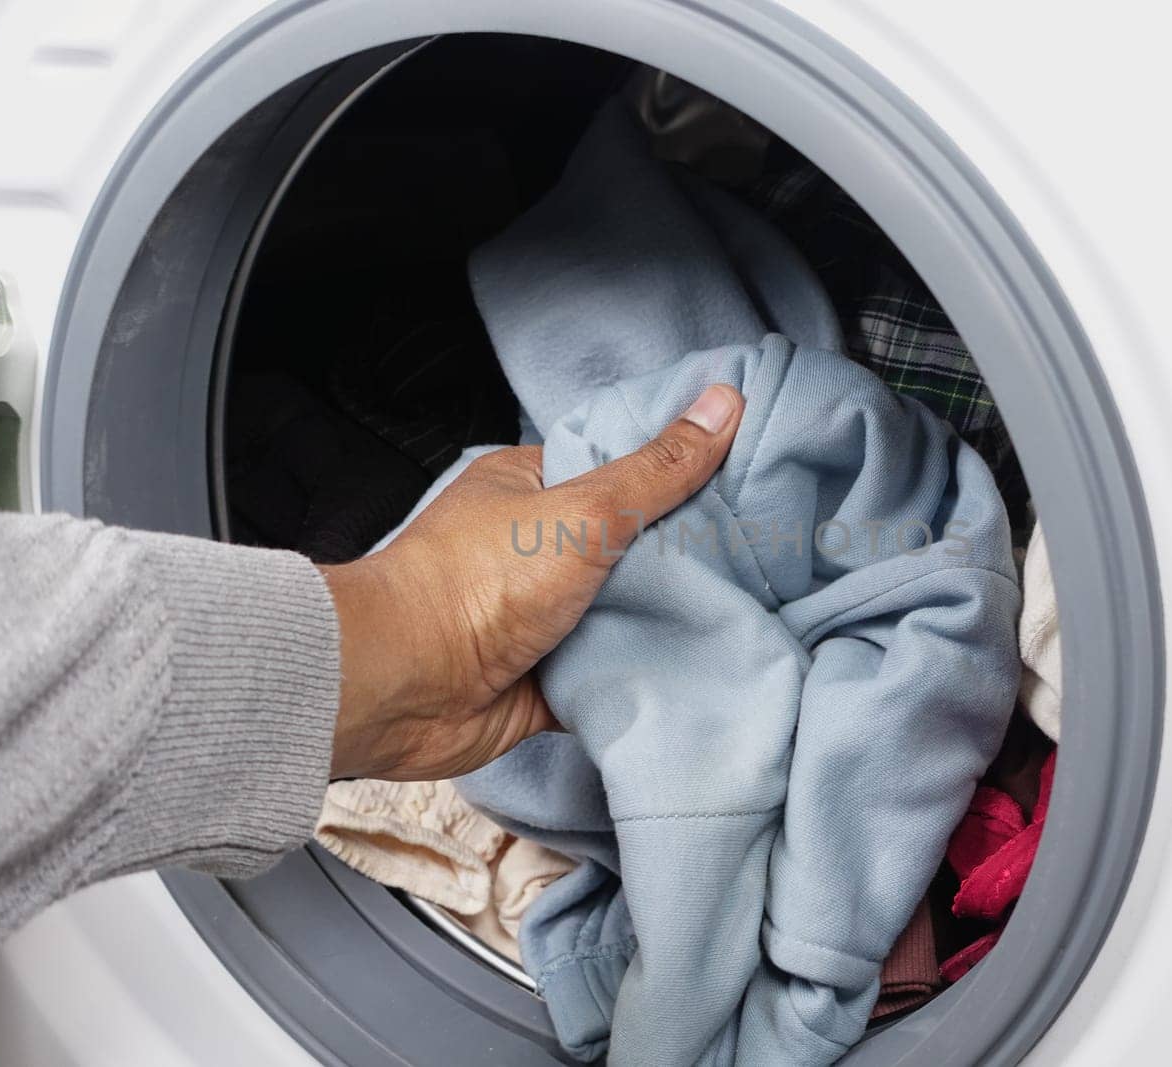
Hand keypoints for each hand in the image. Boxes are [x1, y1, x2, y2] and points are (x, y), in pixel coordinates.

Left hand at [322, 384, 742, 780]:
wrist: (404, 688)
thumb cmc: (475, 583)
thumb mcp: (583, 510)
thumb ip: (657, 469)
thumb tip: (723, 402)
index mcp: (532, 486)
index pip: (622, 467)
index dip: (682, 474)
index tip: (750, 480)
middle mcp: (535, 548)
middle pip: (632, 545)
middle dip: (686, 558)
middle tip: (767, 557)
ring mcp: (540, 617)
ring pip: (627, 613)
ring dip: (669, 619)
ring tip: (749, 610)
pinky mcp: (549, 678)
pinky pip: (613, 672)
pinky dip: (647, 674)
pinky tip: (704, 667)